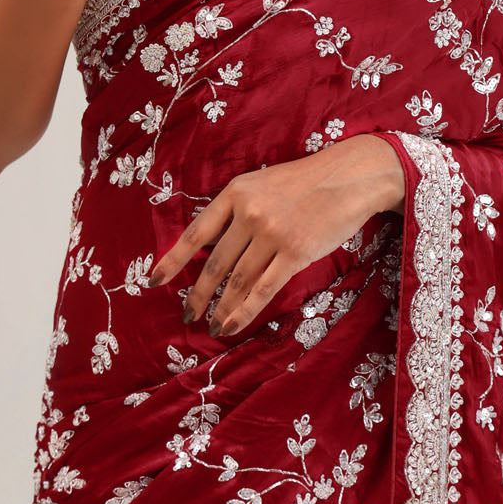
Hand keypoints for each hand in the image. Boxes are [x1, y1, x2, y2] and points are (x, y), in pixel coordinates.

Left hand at [148, 134, 405, 338]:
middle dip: (198, 294)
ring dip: (221, 308)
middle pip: (214, 263)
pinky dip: (244, 310)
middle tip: (187, 315)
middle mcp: (249, 213)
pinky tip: (232, 324)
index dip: (173, 260)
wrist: (348, 177)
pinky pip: (263, 289)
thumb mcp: (261, 184)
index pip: (196, 232)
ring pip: (237, 280)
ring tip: (213, 326)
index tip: (154, 281)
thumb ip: (236, 212)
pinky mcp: (296, 252)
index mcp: (236, 192)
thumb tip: (211, 249)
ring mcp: (272, 233)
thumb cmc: (304, 182)